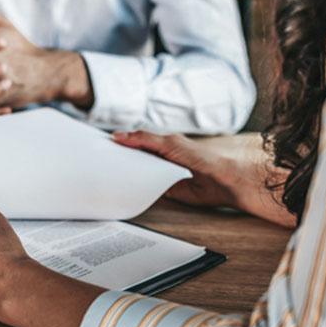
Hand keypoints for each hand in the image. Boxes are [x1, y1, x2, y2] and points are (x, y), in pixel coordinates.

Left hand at [114, 131, 295, 227]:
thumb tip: (139, 187)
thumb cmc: (207, 186)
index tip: (109, 156)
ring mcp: (170, 144)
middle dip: (119, 146)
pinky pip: (147, 139)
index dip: (127, 153)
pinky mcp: (172, 143)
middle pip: (138, 145)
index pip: (143, 154)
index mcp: (168, 160)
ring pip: (140, 140)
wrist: (227, 181)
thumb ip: (159, 184)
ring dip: (121, 140)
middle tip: (98, 149)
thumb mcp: (176, 188)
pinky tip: (117, 139)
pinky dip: (132, 138)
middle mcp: (168, 148)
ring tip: (101, 144)